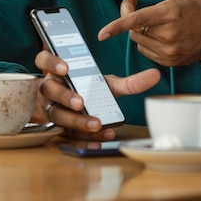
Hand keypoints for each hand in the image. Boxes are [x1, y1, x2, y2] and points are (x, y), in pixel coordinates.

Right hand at [34, 49, 159, 139]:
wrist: (74, 111)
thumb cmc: (88, 90)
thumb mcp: (106, 84)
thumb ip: (128, 82)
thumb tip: (156, 75)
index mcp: (57, 71)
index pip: (44, 60)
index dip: (52, 62)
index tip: (66, 67)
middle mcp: (49, 89)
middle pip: (50, 91)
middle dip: (65, 96)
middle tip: (81, 102)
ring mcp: (50, 109)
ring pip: (56, 115)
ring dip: (75, 120)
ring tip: (95, 124)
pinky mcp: (57, 129)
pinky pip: (65, 134)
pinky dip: (81, 138)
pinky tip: (98, 140)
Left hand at [98, 0, 200, 65]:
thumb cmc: (199, 6)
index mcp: (171, 13)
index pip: (137, 20)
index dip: (117, 26)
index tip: (102, 34)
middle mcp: (169, 34)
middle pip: (133, 29)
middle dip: (128, 16)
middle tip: (136, 3)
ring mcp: (169, 51)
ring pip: (137, 40)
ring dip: (138, 28)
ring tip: (154, 19)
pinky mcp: (169, 61)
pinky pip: (145, 51)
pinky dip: (147, 40)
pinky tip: (161, 32)